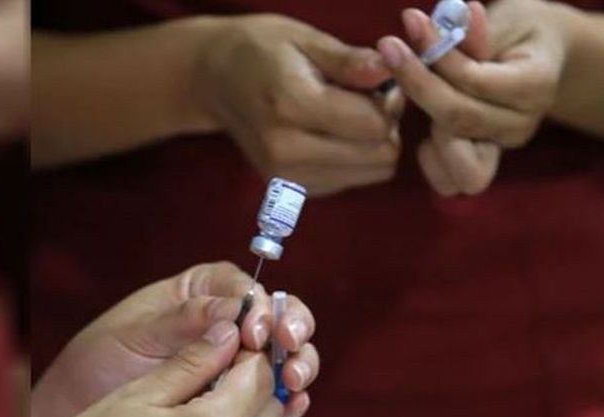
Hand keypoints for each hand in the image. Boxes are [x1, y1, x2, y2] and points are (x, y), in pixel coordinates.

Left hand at [33, 262, 317, 416]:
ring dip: (299, 363)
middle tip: (289, 346)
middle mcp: (231, 320)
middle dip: (294, 328)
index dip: (261, 307)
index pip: (248, 288)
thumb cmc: (103, 356)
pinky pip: (274, 392)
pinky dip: (289, 398)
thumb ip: (185, 317)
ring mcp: (239, 357)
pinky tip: (291, 404)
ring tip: (294, 379)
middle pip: (280, 314)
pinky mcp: (241, 392)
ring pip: (287, 353)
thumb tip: (235, 308)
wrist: (83, 401)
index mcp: (205, 291)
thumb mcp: (137, 330)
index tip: (257, 330)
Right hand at [195, 15, 404, 195]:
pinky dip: (355, 159)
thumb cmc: (261, 49)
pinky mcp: (292, 191)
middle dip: (385, 127)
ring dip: (372, 145)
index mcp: (291, 106)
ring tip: (349, 116)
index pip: (373, 125)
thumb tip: (389, 73)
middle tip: (368, 100)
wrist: (214, 79)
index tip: (378, 83)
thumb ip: (349, 61)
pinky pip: (352, 182)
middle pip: (378, 156)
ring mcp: (288, 177)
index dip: (388, 101)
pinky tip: (334, 134)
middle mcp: (287, 151)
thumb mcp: (305, 39)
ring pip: (371, 173)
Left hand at [378, 0, 570, 194]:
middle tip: (391, 49)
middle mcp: (520, 125)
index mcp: (534, 86)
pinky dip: (431, 161)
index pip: (475, 81)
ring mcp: (501, 148)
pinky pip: (450, 182)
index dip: (436, 54)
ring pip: (462, 170)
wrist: (538, 56)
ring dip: (431, 137)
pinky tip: (422, 129)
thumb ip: (476, 30)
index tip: (410, 21)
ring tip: (415, 100)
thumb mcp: (505, 17)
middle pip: (460, 121)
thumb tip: (455, 16)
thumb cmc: (517, 30)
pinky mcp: (482, 161)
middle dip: (419, 84)